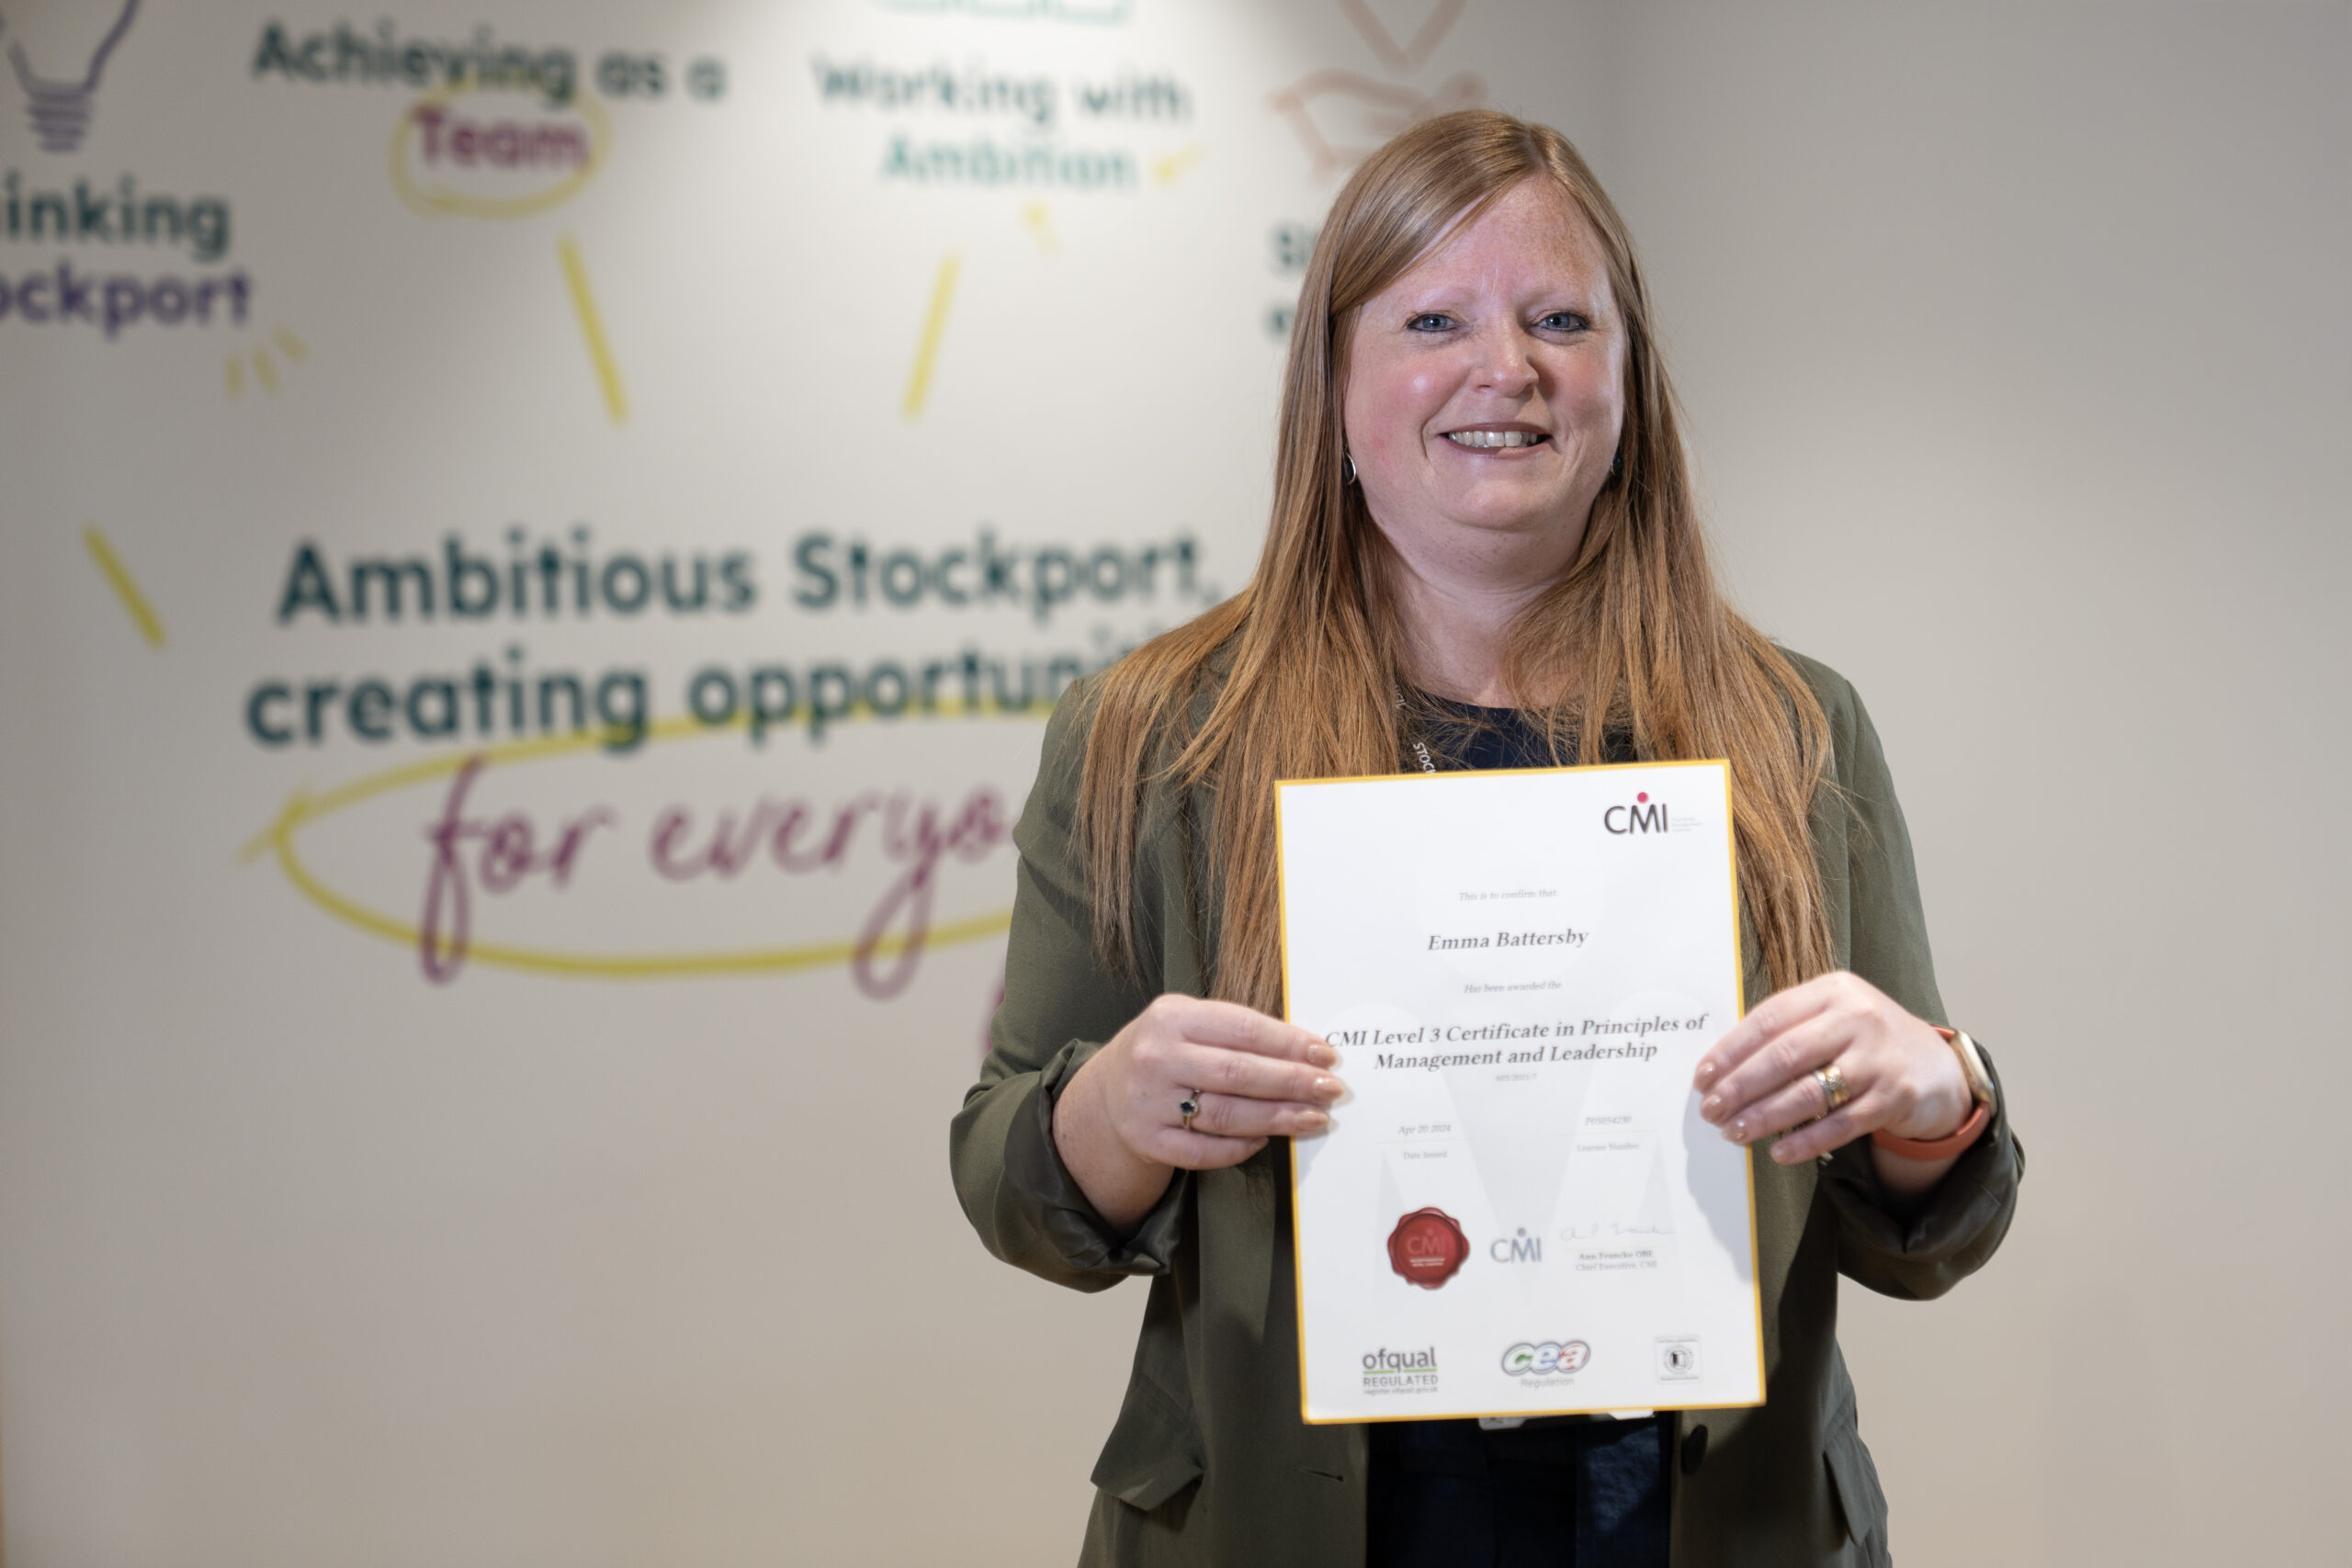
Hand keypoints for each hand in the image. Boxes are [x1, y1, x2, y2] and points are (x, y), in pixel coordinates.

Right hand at [1053, 996, 1343, 1230]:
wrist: (1108, 1090)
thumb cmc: (1166, 1051)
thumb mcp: (1189, 1022)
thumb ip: (1237, 1031)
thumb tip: (1304, 1051)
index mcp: (1171, 1017)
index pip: (1242, 1029)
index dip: (1289, 1044)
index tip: (1325, 1055)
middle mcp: (1156, 1057)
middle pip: (1239, 1073)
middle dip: (1292, 1082)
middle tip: (1330, 1090)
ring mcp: (1149, 1102)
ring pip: (1227, 1115)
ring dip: (1278, 1118)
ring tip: (1313, 1118)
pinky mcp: (1148, 1140)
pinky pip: (1205, 1150)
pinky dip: (1241, 1146)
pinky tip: (1266, 1138)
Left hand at [1692, 971, 1968, 1165]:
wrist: (1937, 1066)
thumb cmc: (1866, 1041)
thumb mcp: (1832, 1017)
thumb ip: (1788, 1030)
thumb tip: (1723, 1067)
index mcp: (1833, 991)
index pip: (1769, 1019)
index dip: (1730, 1051)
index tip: (1702, 1078)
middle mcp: (1858, 1018)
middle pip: (1784, 1056)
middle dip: (1740, 1086)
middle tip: (1711, 1110)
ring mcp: (1878, 1057)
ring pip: (1809, 1092)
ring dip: (1765, 1116)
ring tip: (1734, 1132)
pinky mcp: (1895, 1096)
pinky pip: (1841, 1124)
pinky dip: (1807, 1141)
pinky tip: (1779, 1153)